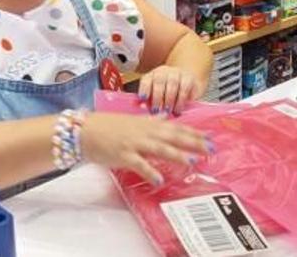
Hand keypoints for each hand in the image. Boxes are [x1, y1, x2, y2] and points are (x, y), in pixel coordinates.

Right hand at [82, 112, 210, 185]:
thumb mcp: (133, 120)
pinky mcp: (123, 155)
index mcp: (149, 124)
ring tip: (192, 162)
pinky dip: (149, 172)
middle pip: (174, 137)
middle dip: (193, 143)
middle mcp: (145, 132)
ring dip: (177, 155)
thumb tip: (166, 117)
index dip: (194, 132)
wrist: (85, 130)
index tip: (210, 138)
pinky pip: (139, 164)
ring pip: (160, 148)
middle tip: (210, 150)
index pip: (176, 127)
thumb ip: (151, 120)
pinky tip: (159, 180)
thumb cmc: (109, 126)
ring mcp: (135, 143)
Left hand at [138, 65, 203, 114]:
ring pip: (172, 83)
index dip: (144, 89)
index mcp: (152, 76)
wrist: (185, 87)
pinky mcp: (189, 77)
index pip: (146, 80)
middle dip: (157, 96)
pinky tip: (178, 109)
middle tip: (157, 110)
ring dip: (170, 99)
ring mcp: (177, 72)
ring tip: (168, 111)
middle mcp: (163, 71)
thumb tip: (143, 108)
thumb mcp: (156, 98)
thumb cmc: (166, 96)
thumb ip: (149, 103)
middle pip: (159, 80)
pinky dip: (181, 100)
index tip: (143, 99)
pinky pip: (184, 87)